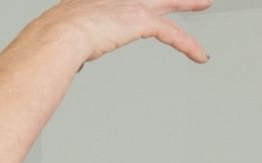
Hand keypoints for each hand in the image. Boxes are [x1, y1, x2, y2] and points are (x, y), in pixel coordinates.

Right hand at [37, 0, 211, 64]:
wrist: (60, 34)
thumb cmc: (57, 37)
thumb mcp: (67, 32)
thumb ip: (76, 40)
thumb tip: (72, 58)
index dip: (140, 0)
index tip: (147, 2)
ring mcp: (129, 5)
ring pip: (168, 2)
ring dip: (188, 2)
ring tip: (203, 2)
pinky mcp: (140, 20)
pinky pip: (173, 33)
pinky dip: (189, 45)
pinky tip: (199, 55)